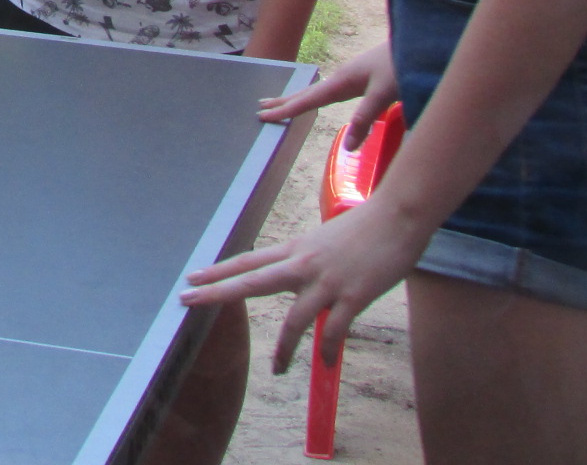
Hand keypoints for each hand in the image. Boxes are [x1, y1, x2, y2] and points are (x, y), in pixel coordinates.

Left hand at [181, 193, 430, 372]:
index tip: (193, 277)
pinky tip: (324, 362)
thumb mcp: (326, 239)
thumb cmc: (367, 226)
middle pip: (252, 281)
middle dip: (217, 292)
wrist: (398, 216)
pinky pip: (333, 331)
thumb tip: (303, 275)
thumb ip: (310, 259)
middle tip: (187, 301)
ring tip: (276, 370)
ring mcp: (327, 281)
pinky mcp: (353, 296)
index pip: (248, 260)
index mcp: (295, 249)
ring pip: (293, 320)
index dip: (219, 270)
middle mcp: (303, 264)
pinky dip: (327, 350)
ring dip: (283, 348)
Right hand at [257, 40, 397, 150]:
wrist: (418, 41)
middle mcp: (341, 77)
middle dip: (284, 100)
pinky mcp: (359, 76)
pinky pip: (328, 89)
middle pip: (307, 92)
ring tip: (281, 103)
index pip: (308, 99)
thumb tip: (346, 147)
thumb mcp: (383, 94)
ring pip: (317, 90)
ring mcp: (350, 75)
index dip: (286, 110)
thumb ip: (365, 119)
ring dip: (297, 97)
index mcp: (342, 81)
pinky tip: (319, 96)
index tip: (263, 116)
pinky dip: (314, 95)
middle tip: (261, 108)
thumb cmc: (401, 65)